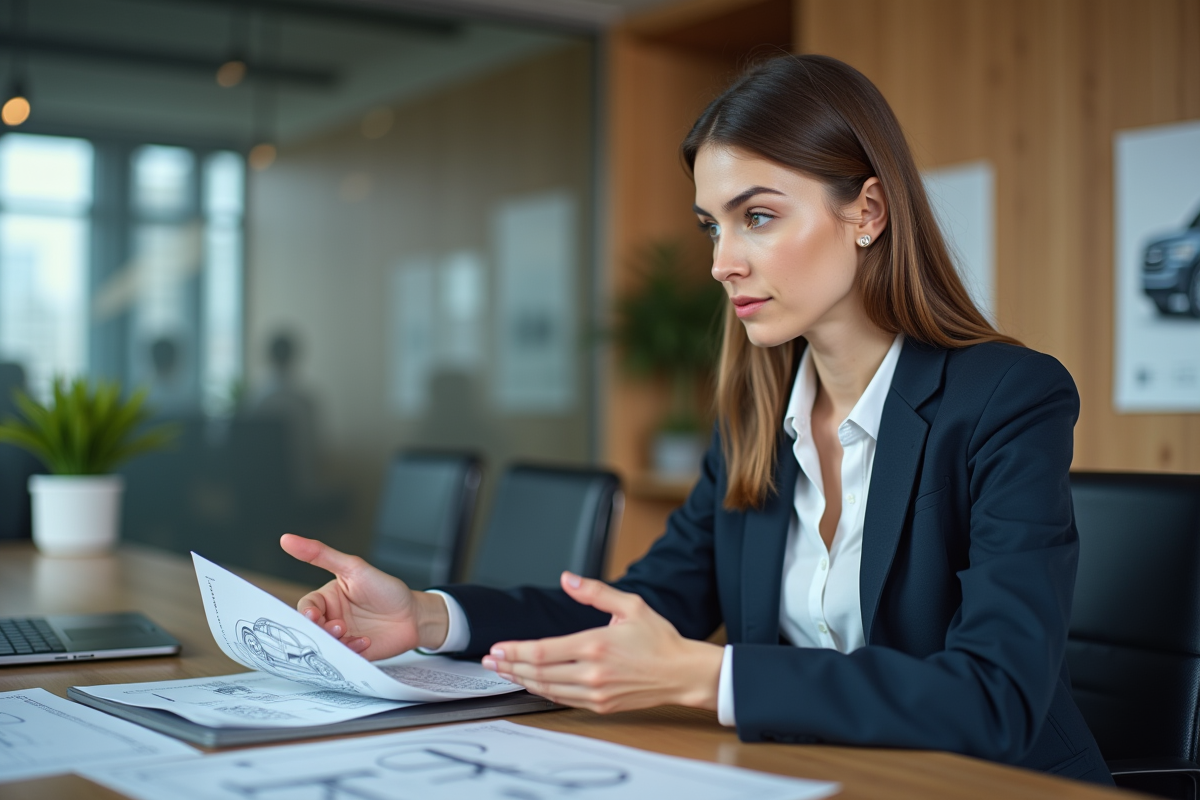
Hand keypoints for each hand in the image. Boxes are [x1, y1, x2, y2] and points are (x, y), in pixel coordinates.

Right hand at [279, 534, 448, 659]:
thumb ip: (321, 555)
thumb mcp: (354, 568)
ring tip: (349, 633)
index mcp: (327, 599)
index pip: (306, 607)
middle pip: (311, 630)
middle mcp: (331, 619)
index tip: (312, 615)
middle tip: (335, 627)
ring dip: (334, 642)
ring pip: (324, 646)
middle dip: (318, 631)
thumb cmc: (386, 589)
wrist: (415, 615)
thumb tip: (287, 539)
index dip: (307, 613)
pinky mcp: (353, 654)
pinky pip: (342, 658)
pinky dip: (350, 651)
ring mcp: (342, 638)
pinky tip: (365, 641)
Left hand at [480, 573, 723, 713]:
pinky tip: (532, 683)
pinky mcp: (601, 705)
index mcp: (596, 644)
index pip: (544, 651)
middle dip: (510, 666)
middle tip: (491, 661)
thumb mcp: (630, 605)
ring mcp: (596, 692)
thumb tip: (568, 579)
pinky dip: (543, 691)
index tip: (498, 648)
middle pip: (539, 672)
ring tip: (504, 671)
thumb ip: (595, 592)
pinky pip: (563, 700)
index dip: (516, 651)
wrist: (682, 673)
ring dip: (522, 680)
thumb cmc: (659, 639)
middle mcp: (593, 672)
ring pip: (547, 689)